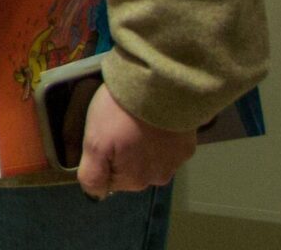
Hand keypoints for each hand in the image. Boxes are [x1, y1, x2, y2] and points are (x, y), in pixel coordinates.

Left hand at [77, 84, 195, 197]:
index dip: (102, 159)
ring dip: (142, 144)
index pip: (111, 179)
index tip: (103, 138)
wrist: (159, 86)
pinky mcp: (188, 144)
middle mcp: (160, 177)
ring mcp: (177, 161)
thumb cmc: (121, 114)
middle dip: (123, 152)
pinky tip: (153, 119)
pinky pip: (168, 145)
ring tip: (135, 120)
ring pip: (151, 158)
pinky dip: (160, 135)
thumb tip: (95, 194)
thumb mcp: (94, 143)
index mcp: (136, 180)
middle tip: (118, 126)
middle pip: (132, 169)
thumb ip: (93, 174)